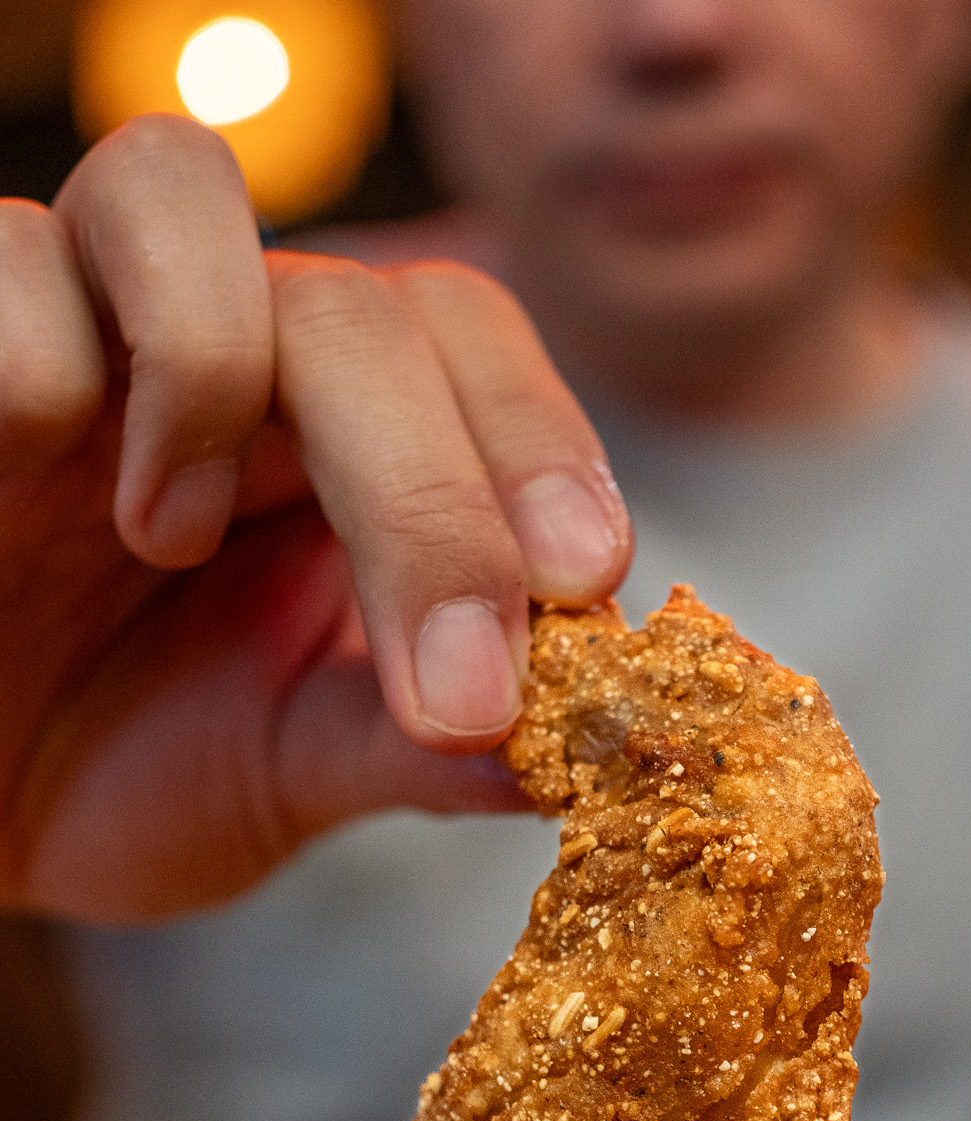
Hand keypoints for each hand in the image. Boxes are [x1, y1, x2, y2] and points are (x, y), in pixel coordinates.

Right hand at [0, 116, 632, 920]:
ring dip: (210, 368)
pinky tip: (30, 488)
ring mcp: (82, 329)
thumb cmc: (128, 770)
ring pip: (173, 187)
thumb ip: (427, 747)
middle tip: (458, 686)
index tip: (586, 586)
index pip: (466, 341)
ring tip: (174, 541)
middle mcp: (227, 352)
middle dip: (432, 492)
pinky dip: (42, 372)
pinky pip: (5, 268)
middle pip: (357, 301)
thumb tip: (598, 748)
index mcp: (339, 434)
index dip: (536, 441)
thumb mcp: (292, 770)